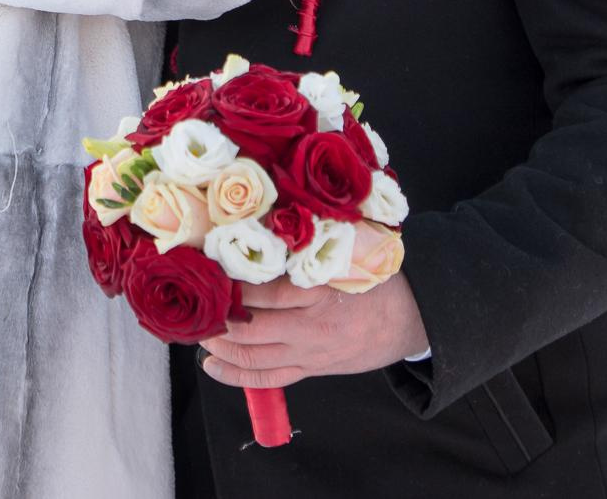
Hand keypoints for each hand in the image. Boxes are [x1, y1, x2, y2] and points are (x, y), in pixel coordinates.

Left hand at [198, 272, 428, 389]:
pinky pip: (268, 380)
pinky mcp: (311, 370)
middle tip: (196, 305)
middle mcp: (313, 328)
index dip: (233, 285)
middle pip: (252, 330)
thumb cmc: (375, 279)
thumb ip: (307, 250)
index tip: (208, 269)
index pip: (267, 293)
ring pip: (254, 358)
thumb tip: (260, 228)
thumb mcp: (347, 257)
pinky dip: (236, 377)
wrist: (410, 318)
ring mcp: (311, 354)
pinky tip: (213, 366)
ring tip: (199, 333)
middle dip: (218, 320)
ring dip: (221, 348)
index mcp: (322, 293)